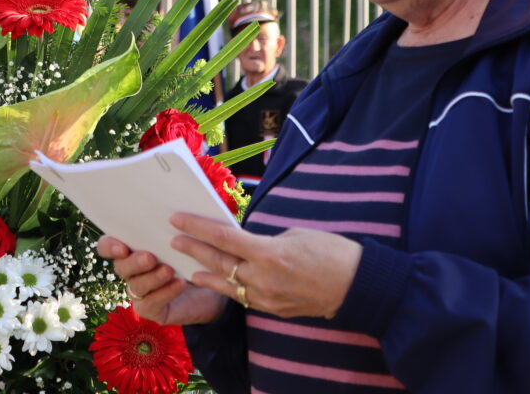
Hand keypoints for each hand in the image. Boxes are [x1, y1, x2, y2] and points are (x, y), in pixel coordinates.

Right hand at [96, 235, 227, 325]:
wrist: (212, 282)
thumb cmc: (194, 252)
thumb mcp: (184, 236)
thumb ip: (171, 225)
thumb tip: (170, 211)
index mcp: (132, 248)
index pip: (107, 246)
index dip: (109, 246)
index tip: (122, 247)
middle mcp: (131, 270)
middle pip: (120, 267)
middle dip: (134, 262)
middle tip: (150, 258)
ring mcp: (139, 291)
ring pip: (136, 285)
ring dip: (152, 277)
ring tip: (169, 270)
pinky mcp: (150, 309)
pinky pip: (150, 303)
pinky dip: (165, 292)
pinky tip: (180, 283)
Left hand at [169, 212, 361, 319]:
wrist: (356, 286)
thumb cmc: (330, 252)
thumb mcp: (295, 235)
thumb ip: (265, 241)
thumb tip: (247, 244)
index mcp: (268, 252)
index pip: (223, 237)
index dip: (197, 227)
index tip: (177, 219)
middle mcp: (262, 278)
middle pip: (218, 261)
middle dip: (193, 248)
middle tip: (173, 238)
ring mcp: (266, 297)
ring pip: (226, 284)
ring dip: (205, 272)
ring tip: (187, 263)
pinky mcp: (272, 309)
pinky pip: (242, 297)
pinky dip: (226, 287)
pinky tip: (215, 281)